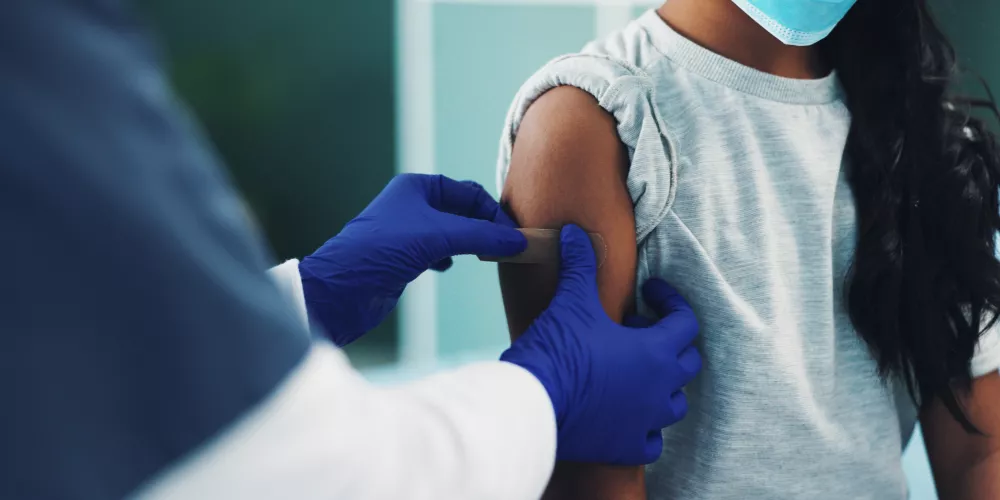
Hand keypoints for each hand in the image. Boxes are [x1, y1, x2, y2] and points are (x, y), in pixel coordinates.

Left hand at [299, 174, 526, 345]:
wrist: (342, 289)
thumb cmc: (382, 251)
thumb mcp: (437, 236)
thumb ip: (480, 236)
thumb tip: (518, 241)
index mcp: (417, 187)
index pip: (469, 192)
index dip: (493, 212)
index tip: (513, 235)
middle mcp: (412, 205)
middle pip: (462, 211)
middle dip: (484, 227)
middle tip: (506, 247)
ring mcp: (407, 232)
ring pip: (451, 233)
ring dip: (469, 243)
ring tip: (485, 256)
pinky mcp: (402, 257)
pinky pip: (437, 251)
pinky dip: (449, 257)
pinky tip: (449, 266)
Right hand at [501, 225, 701, 464]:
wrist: (533, 405)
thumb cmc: (558, 351)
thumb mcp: (572, 301)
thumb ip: (581, 264)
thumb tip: (574, 232)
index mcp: (656, 352)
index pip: (686, 322)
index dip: (670, 301)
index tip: (649, 292)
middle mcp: (660, 389)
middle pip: (688, 362)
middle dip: (668, 341)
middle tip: (635, 329)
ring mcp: (647, 422)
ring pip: (676, 403)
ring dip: (662, 384)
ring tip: (634, 371)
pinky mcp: (627, 447)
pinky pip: (652, 441)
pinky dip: (646, 428)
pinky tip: (627, 416)